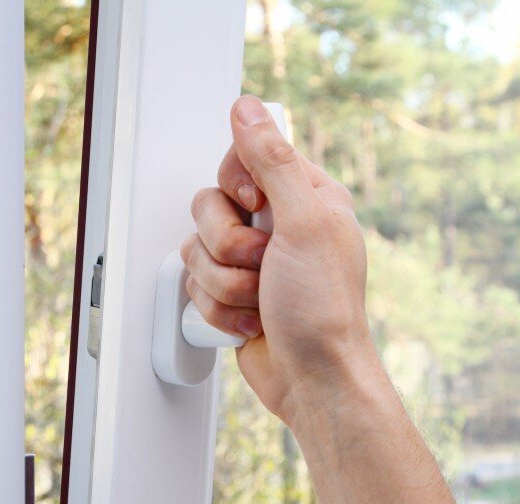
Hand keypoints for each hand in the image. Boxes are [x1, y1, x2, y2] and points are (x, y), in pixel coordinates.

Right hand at [180, 95, 374, 423]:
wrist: (313, 379)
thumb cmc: (323, 309)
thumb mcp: (303, 222)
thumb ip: (272, 161)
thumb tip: (246, 108)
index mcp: (304, 196)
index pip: (241, 159)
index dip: (236, 186)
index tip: (256, 207)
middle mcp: (276, 224)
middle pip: (209, 206)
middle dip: (228, 246)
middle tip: (263, 263)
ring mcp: (251, 261)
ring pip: (196, 249)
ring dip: (225, 283)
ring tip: (260, 300)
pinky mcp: (231, 293)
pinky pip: (195, 285)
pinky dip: (218, 308)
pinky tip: (251, 320)